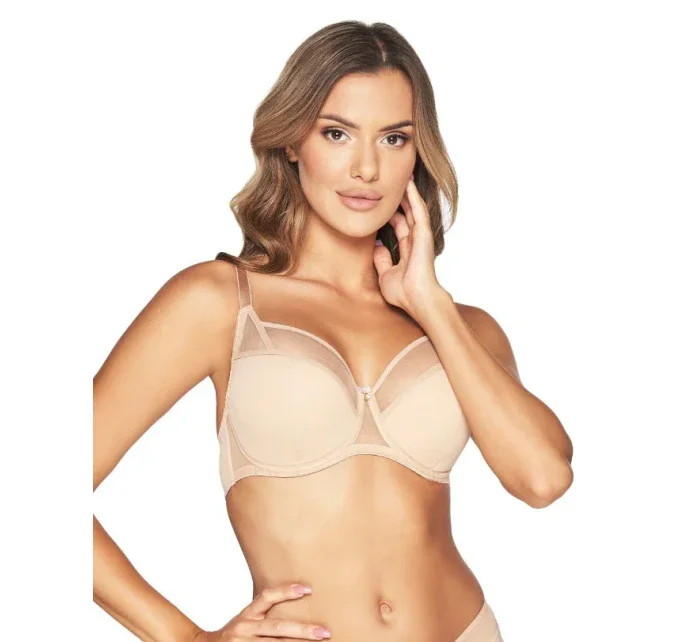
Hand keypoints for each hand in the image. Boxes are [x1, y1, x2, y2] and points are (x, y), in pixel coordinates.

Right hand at [191, 582, 330, 639]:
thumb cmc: (234, 635)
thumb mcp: (245, 620)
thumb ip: (263, 614)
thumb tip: (296, 601)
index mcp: (247, 615)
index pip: (267, 597)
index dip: (286, 591)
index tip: (307, 589)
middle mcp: (244, 628)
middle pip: (277, 627)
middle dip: (303, 630)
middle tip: (324, 632)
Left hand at [373, 175, 445, 318]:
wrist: (416, 299)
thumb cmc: (403, 293)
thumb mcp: (385, 274)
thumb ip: (382, 260)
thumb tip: (376, 246)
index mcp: (407, 249)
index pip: (398, 225)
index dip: (390, 213)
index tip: (381, 201)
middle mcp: (415, 240)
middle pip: (406, 213)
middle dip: (400, 198)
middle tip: (392, 182)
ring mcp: (420, 236)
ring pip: (413, 208)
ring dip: (408, 193)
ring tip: (403, 175)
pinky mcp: (424, 234)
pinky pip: (418, 211)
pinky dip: (414, 197)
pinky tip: (408, 184)